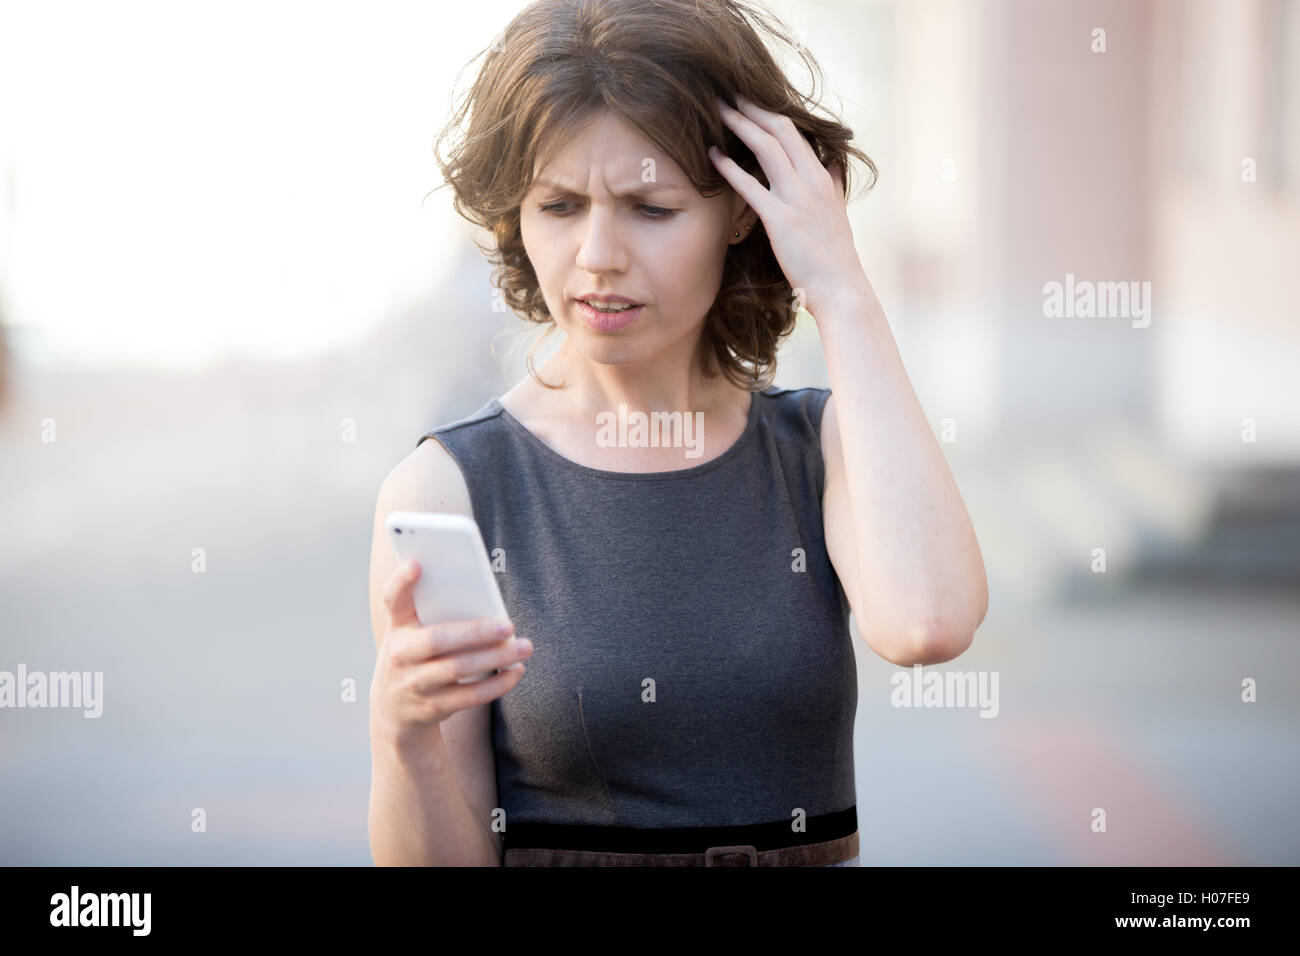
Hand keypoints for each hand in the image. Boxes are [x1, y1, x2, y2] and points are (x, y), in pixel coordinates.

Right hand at [370, 558, 532, 754]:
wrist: (393, 708)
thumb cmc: (416, 655)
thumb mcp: (413, 632)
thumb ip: (436, 613)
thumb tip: (486, 601)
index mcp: (397, 626)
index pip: (393, 600)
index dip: (401, 582)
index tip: (416, 564)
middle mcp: (399, 654)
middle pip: (437, 640)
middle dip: (475, 632)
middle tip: (508, 625)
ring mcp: (413, 683)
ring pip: (458, 669)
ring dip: (496, 658)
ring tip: (524, 647)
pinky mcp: (431, 707)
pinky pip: (469, 697)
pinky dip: (497, 684)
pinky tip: (516, 671)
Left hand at [708, 94, 866, 316]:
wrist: (841, 287)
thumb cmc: (835, 255)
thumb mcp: (837, 211)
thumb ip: (832, 184)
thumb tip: (831, 164)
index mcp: (822, 176)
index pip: (795, 131)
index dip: (770, 111)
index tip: (750, 98)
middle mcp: (811, 180)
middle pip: (780, 129)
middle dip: (752, 107)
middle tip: (728, 92)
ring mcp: (797, 198)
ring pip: (766, 148)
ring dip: (740, 125)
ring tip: (717, 110)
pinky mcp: (781, 220)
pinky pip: (751, 187)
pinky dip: (730, 168)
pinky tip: (712, 156)